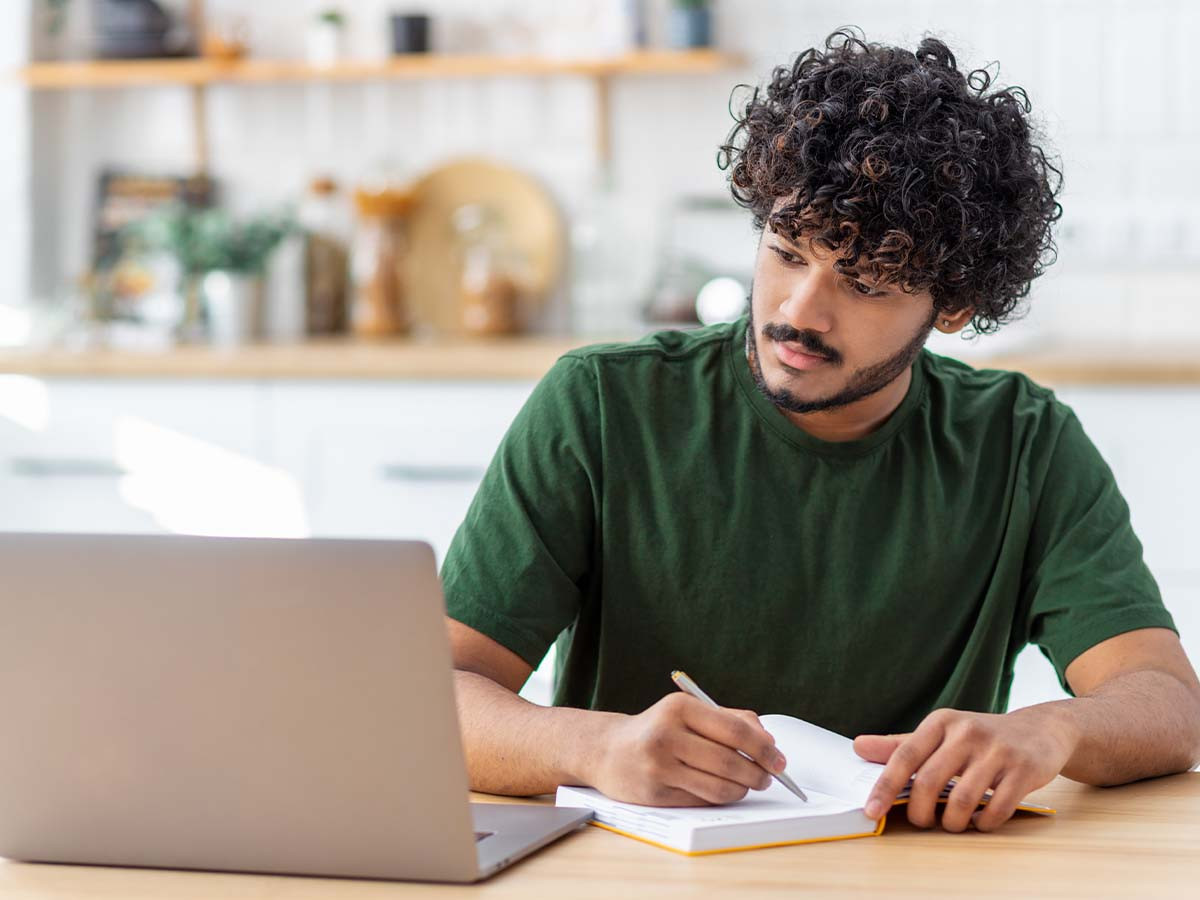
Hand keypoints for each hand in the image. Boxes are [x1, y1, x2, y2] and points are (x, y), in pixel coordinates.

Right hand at [589, 692, 786, 805]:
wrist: (607, 750)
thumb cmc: (657, 730)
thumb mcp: (687, 712)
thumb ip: (729, 719)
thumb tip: (768, 740)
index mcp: (679, 708)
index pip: (735, 730)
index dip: (763, 748)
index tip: (779, 759)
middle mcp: (667, 735)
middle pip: (730, 761)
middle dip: (759, 772)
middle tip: (769, 776)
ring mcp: (659, 766)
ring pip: (719, 786)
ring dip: (743, 789)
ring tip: (749, 784)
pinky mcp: (656, 793)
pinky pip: (702, 800)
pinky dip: (721, 797)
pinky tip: (722, 790)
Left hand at [853, 706, 1078, 831]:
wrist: (1041, 729)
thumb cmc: (980, 737)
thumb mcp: (940, 733)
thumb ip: (900, 744)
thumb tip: (858, 746)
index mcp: (941, 722)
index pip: (904, 756)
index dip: (885, 786)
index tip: (872, 811)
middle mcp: (967, 732)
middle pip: (929, 782)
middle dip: (920, 812)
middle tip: (923, 822)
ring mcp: (997, 751)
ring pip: (962, 800)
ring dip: (952, 823)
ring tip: (953, 823)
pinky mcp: (1024, 770)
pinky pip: (996, 809)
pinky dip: (983, 824)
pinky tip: (979, 821)